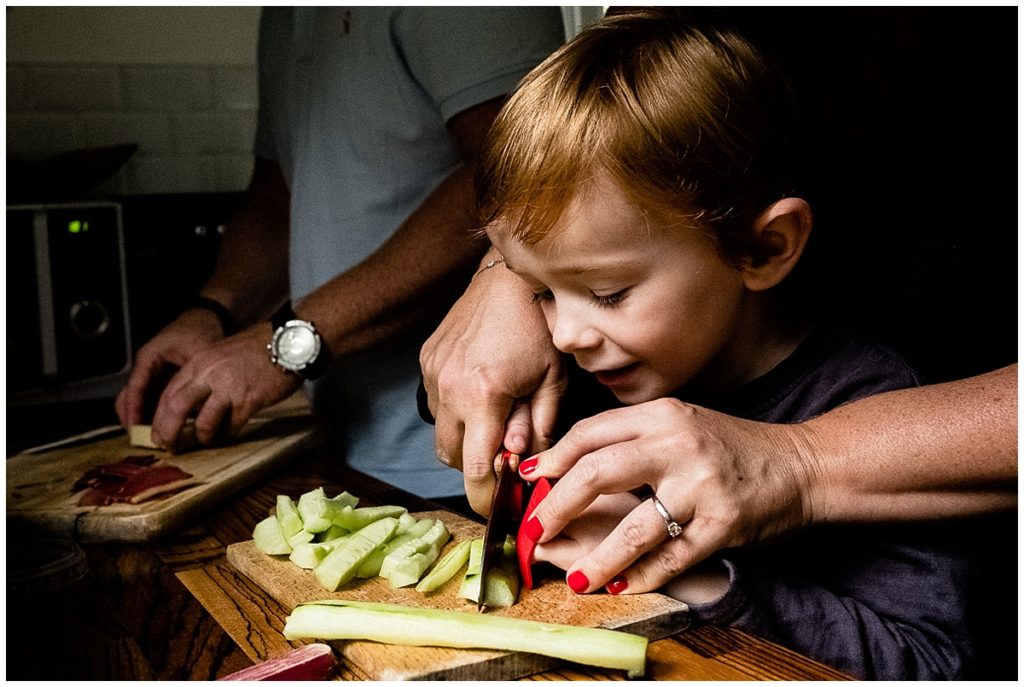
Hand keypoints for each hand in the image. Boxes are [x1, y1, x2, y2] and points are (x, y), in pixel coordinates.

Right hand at [115, 309, 225, 428]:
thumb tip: (197, 405)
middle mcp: (147, 366)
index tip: (135, 429)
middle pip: (129, 397)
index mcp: (149, 357)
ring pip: (138, 400)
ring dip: (143, 418)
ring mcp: (153, 373)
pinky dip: (155, 412)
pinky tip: (167, 426)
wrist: (209, 317)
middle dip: (133, 419)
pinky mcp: (162, 378)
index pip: (135, 388)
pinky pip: (152, 399)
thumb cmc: (200, 329)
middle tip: (143, 439)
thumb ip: (195, 377)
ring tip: (154, 437)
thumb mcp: (199, 351)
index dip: (134, 411)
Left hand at [147, 324, 302, 447]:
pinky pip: (231, 426)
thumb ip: (206, 374)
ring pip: (204, 423)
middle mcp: (209, 374)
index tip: (159, 431)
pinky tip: (230, 433)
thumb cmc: (260, 347)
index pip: (169, 393)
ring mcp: (229, 388)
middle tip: (168, 446)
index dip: (160, 416)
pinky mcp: (249, 400)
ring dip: (203, 437)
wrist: (288, 342)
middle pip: (176, 408)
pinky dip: (228, 434)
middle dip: (168, 432)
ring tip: (206, 441)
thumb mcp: (222, 354)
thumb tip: (193, 401)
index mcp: (200, 362)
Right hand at [419, 255, 566, 513]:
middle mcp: (449, 388)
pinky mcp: (427, 360)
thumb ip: (539, 428)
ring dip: (466, 440)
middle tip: (507, 462)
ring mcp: (433, 373)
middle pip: (454, 458)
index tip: (499, 512)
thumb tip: (527, 467)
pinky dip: (456, 412)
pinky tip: (482, 395)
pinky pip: (436, 404)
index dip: (486, 499)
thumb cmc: (541, 326)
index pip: (476, 469)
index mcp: (483, 396)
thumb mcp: (553, 382)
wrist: (509, 278)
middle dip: (478, 468)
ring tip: (496, 423)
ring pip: (442, 433)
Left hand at [518, 397, 813, 592]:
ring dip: (599, 558)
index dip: (553, 458)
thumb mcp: (679, 424)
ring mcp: (701, 485)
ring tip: (577, 579)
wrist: (801, 463)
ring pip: (634, 527)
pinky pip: (672, 557)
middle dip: (557, 506)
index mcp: (661, 415)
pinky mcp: (723, 523)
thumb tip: (568, 467)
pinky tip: (623, 586)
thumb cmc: (730, 447)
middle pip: (598, 473)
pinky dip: (644, 576)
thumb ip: (632, 439)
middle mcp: (677, 444)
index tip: (529, 479)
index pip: (590, 434)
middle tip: (534, 531)